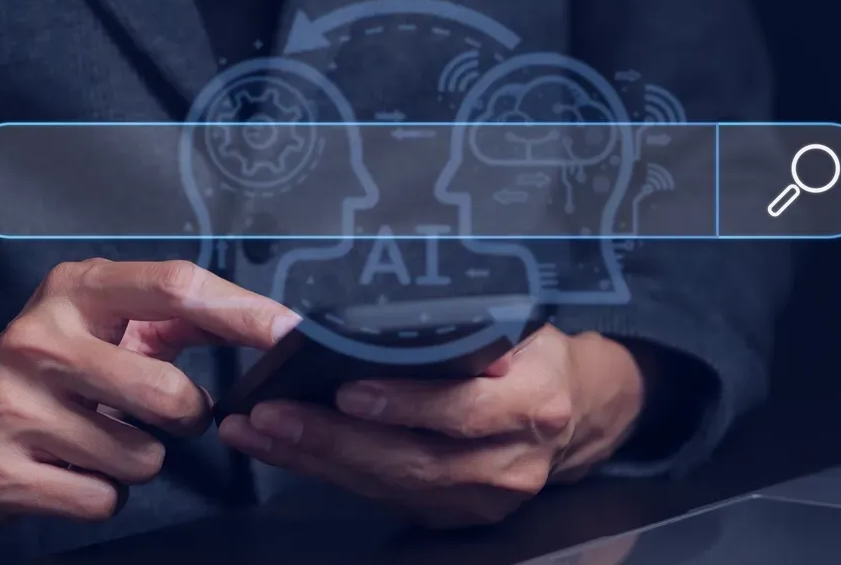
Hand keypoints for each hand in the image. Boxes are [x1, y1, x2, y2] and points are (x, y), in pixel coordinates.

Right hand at [0, 259, 299, 521]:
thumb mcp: (100, 318)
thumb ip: (176, 317)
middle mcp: (39, 341)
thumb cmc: (48, 361)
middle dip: (185, 415)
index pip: (176, 287)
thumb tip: (269, 325)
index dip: (243, 313)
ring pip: (141, 458)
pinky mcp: (0, 472)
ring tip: (99, 437)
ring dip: (138, 458)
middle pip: (168, 392)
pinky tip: (69, 466)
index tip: (291, 334)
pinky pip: (102, 499)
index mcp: (76, 291)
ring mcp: (13, 408)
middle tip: (163, 413)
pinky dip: (101, 492)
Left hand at [218, 325, 643, 527]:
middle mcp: (511, 464)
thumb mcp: (521, 327)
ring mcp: (484, 500)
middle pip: (413, 460)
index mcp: (533, 406)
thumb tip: (396, 323)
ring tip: (257, 431)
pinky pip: (386, 497)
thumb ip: (472, 332)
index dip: (404, 404)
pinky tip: (288, 450)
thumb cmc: (537, 355)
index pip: (462, 411)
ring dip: (316, 460)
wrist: (582, 414)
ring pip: (391, 485)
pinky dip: (332, 473)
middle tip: (269, 415)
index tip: (345, 390)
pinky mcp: (457, 516)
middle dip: (332, 440)